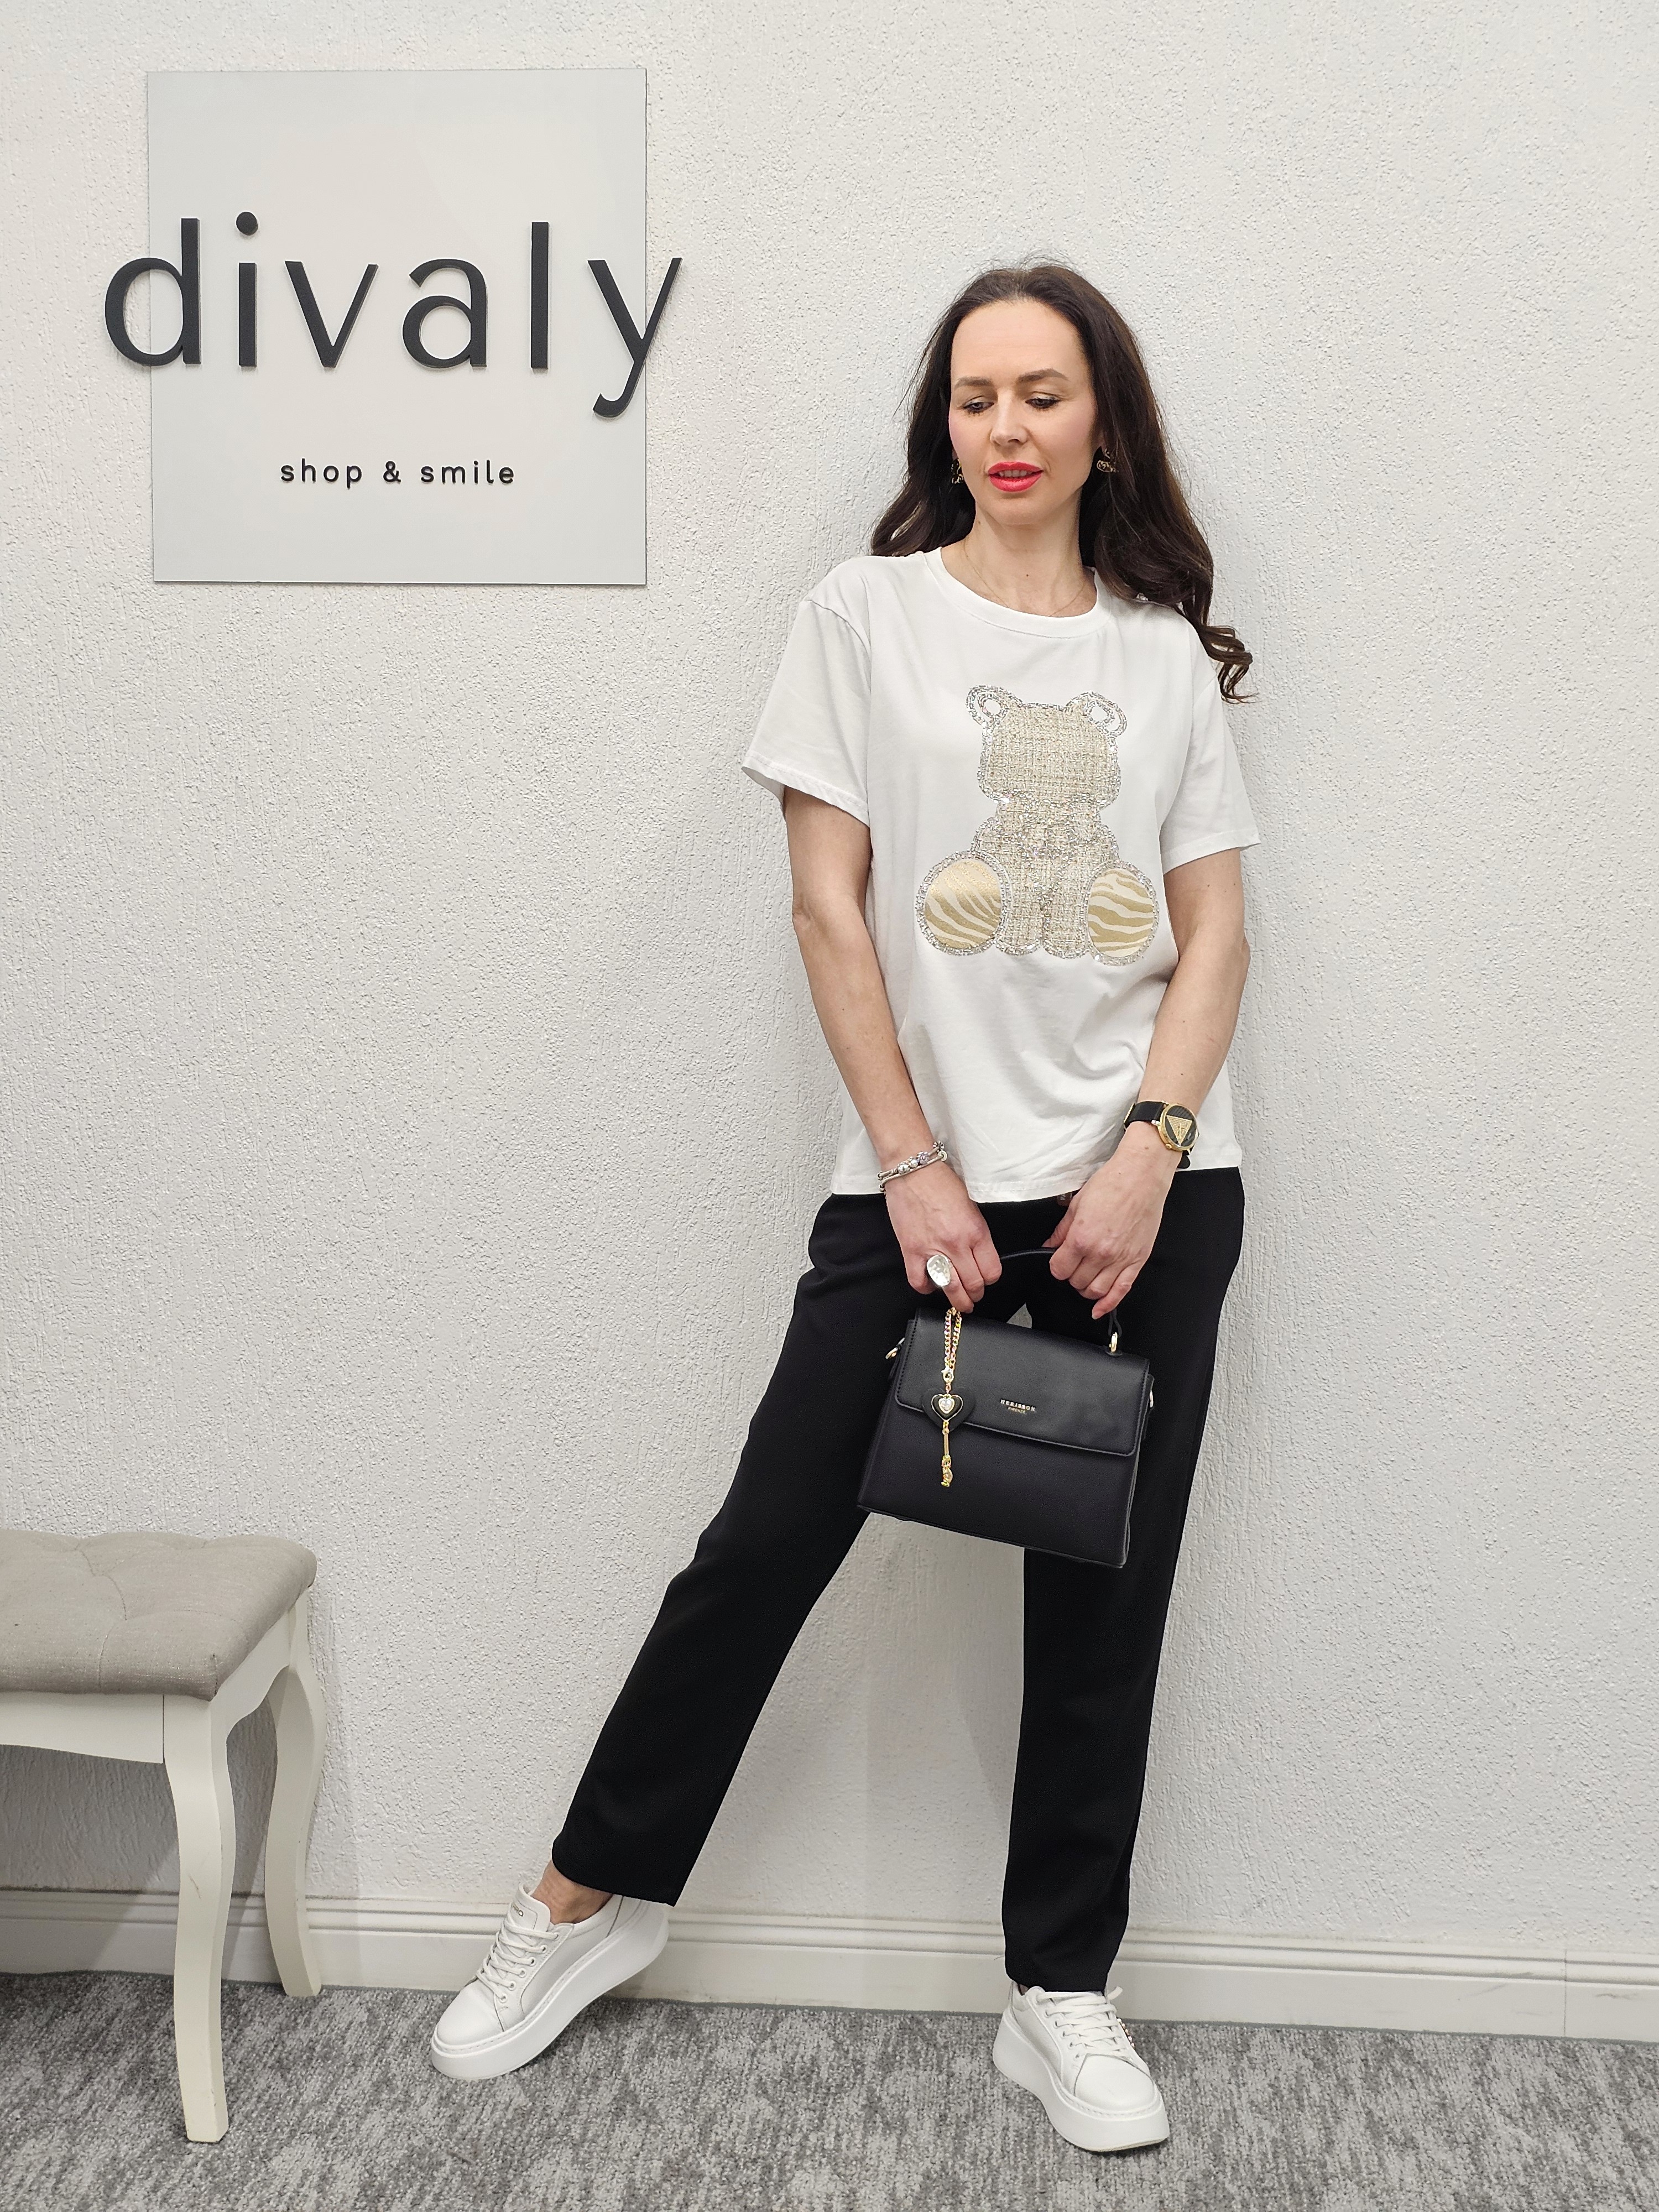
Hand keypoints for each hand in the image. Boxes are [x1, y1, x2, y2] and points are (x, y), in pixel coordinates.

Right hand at [884, 1163, 1002, 1313]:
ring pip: (950, 1289)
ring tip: (958, 1300)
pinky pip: (920, 1281)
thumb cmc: (942, 1183)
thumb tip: (979, 1256)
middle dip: (975, 1294)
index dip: (990, 1279)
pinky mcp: (911, 1250)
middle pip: (973, 1285)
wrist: (914, 1169)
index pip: (992, 1271)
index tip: (986, 1278)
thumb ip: (977, 1234)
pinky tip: (930, 1283)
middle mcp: (956, 1243)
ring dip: (957, 1299)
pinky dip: (926, 1287)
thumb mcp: (972, 1207)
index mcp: (976, 1231)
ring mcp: (932, 1249)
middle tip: (973, 1294)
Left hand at [1043, 1127, 1180, 1318]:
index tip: (1058, 1259)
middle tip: (1073, 1264)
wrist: (1141, 1177)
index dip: (1056, 1265)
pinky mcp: (1137, 1261)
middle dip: (1070, 1275)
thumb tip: (1049, 1246)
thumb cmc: (1112, 1184)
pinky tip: (1099, 1308)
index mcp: (1081, 1238)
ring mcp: (1120, 1259)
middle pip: (1076, 1282)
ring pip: (1096, 1291)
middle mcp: (1101, 1253)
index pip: (1059, 1269)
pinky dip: (1108, 1304)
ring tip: (1085, 1278)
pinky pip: (1121, 1291)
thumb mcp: (1077, 1205)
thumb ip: (1061, 1230)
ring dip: (1086, 1289)